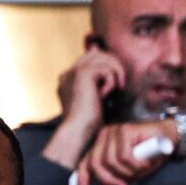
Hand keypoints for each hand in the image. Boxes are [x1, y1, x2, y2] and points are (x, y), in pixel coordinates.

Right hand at [43, 49, 127, 168]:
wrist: (79, 130)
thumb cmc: (89, 122)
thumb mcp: (95, 99)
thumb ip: (98, 83)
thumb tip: (109, 72)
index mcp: (67, 79)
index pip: (89, 59)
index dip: (106, 66)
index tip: (114, 81)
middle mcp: (68, 73)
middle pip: (97, 54)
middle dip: (113, 66)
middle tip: (118, 86)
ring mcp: (73, 72)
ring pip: (103, 57)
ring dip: (116, 73)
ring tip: (117, 89)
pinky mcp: (81, 74)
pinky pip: (106, 69)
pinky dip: (112, 82)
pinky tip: (106, 95)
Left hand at [75, 121, 171, 184]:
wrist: (171, 140)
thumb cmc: (150, 156)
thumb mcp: (129, 174)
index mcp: (101, 145)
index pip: (86, 163)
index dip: (83, 180)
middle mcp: (104, 136)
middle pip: (96, 164)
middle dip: (109, 179)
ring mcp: (113, 131)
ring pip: (111, 161)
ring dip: (128, 171)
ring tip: (141, 168)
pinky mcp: (125, 130)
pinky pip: (124, 156)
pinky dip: (137, 164)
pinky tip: (146, 162)